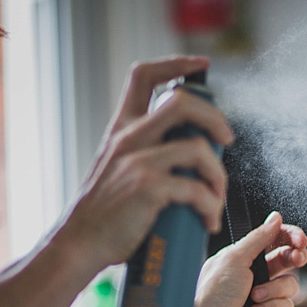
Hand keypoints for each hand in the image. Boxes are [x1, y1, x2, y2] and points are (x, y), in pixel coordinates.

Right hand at [52, 56, 234, 272]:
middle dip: (215, 118)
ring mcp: (137, 161)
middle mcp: (128, 139)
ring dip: (219, 176)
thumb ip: (144, 151)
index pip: (144, 76)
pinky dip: (211, 207)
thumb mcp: (117, 168)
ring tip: (216, 199)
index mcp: (121, 129)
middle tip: (226, 140)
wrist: (80, 243)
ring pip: (198, 149)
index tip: (202, 64)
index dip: (176, 63)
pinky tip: (208, 221)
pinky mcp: (147, 187)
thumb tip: (190, 149)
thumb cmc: (106, 214)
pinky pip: (196, 189)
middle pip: (181, 102)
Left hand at [186, 212, 306, 306]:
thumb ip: (259, 238)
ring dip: (274, 290)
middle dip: (295, 258)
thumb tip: (275, 218)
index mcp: (245, 256)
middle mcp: (256, 275)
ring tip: (254, 297)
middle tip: (296, 259)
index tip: (300, 241)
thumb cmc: (213, 293)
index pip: (275, 240)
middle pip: (288, 260)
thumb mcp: (235, 258)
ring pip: (290, 285)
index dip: (291, 238)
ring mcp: (264, 296)